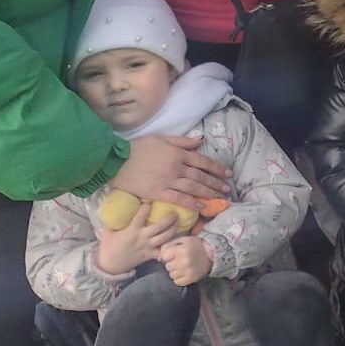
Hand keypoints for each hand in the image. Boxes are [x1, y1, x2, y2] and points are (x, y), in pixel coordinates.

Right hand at [95, 202, 180, 275]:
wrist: (110, 265)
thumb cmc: (108, 246)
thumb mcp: (108, 231)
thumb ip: (112, 220)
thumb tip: (113, 206)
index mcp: (132, 230)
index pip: (141, 215)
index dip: (146, 207)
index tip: (151, 201)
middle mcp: (142, 237)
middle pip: (159, 227)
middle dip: (169, 219)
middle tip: (175, 212)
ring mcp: (147, 247)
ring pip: (164, 238)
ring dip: (173, 230)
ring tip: (178, 223)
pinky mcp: (150, 255)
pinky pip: (162, 251)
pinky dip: (169, 247)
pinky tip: (176, 242)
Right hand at [113, 135, 231, 211]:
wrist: (116, 160)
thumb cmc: (137, 147)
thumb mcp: (161, 138)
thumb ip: (182, 141)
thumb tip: (200, 141)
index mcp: (178, 153)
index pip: (203, 161)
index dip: (216, 168)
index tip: (227, 173)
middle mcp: (176, 167)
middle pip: (201, 176)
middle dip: (216, 182)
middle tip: (227, 189)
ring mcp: (168, 181)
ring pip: (193, 188)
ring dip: (208, 193)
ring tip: (219, 198)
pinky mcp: (158, 192)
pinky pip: (178, 199)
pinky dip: (191, 203)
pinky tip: (201, 207)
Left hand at [159, 235, 213, 285]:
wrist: (212, 254)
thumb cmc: (195, 245)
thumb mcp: (182, 240)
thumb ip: (168, 245)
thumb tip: (158, 258)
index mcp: (181, 250)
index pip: (164, 256)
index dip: (167, 255)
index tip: (173, 254)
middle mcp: (184, 261)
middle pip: (167, 266)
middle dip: (171, 263)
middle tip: (179, 260)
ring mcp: (188, 271)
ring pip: (171, 275)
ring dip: (174, 271)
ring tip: (182, 266)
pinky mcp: (191, 279)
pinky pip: (177, 282)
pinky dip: (179, 278)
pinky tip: (184, 273)